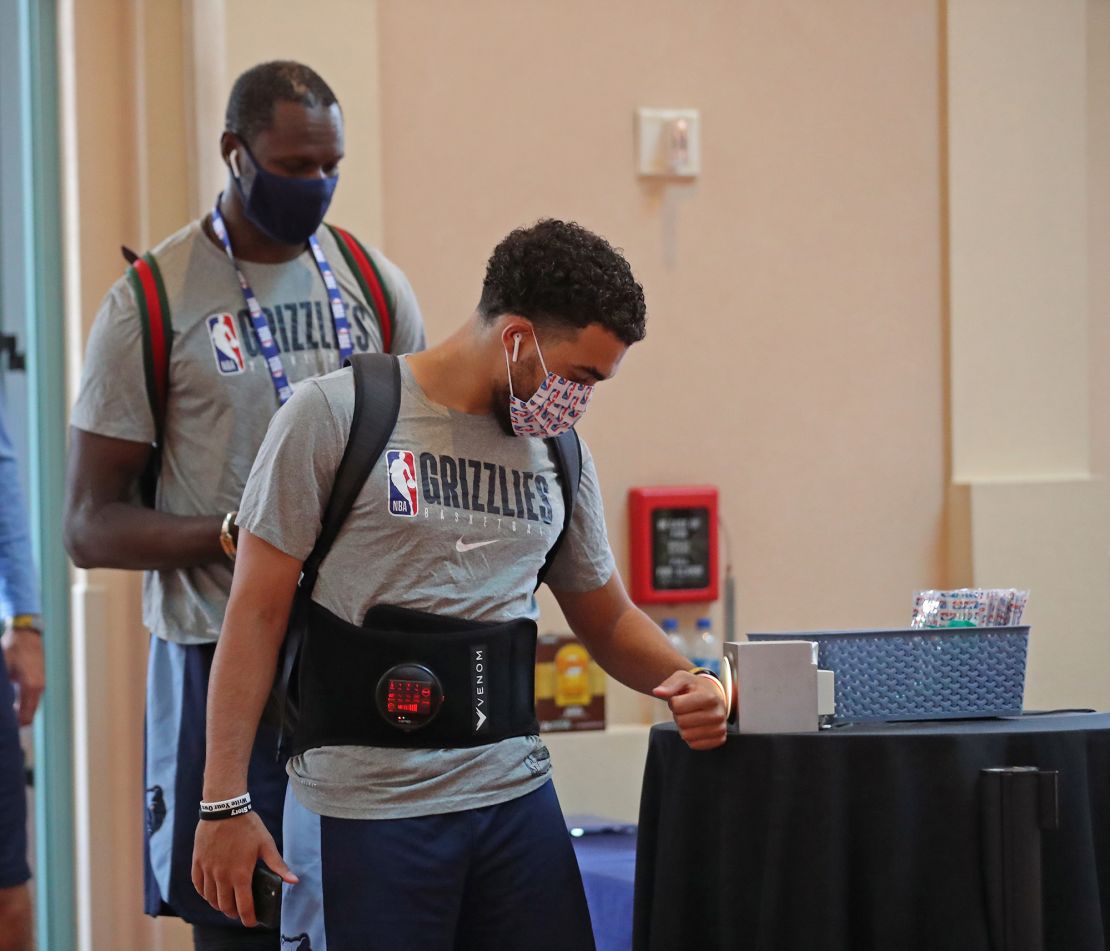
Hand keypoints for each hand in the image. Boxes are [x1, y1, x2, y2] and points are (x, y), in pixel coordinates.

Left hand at [2, 627, 44, 725]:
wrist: (26, 634)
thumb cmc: (12, 649)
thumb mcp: (2, 670)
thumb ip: (2, 691)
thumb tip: (0, 705)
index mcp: (30, 686)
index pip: (24, 717)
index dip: (13, 727)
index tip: (3, 729)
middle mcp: (39, 687)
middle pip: (29, 715)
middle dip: (16, 722)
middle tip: (3, 725)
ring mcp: (41, 683)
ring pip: (31, 707)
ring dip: (19, 712)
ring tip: (6, 715)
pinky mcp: (40, 680)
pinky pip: (32, 698)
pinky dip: (23, 703)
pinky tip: (12, 702)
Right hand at [192, 811, 297, 926]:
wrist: (224, 809)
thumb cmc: (248, 826)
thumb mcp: (267, 845)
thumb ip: (278, 866)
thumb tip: (294, 881)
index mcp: (240, 875)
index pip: (243, 907)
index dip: (248, 919)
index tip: (252, 923)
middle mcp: (222, 877)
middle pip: (225, 906)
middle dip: (233, 914)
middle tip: (240, 913)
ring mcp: (208, 870)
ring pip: (210, 899)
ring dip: (219, 905)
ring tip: (226, 904)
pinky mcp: (198, 863)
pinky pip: (198, 886)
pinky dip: (204, 894)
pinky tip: (210, 893)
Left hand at [653, 670, 727, 749]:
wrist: (714, 695)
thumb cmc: (695, 687)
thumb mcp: (683, 678)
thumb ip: (670, 684)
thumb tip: (657, 692)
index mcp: (710, 697)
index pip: (677, 706)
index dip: (673, 702)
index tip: (681, 698)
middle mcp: (718, 714)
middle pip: (681, 722)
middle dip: (678, 715)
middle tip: (686, 708)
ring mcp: (720, 728)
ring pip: (686, 735)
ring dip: (684, 727)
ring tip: (691, 716)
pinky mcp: (720, 739)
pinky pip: (694, 745)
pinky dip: (691, 737)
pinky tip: (697, 726)